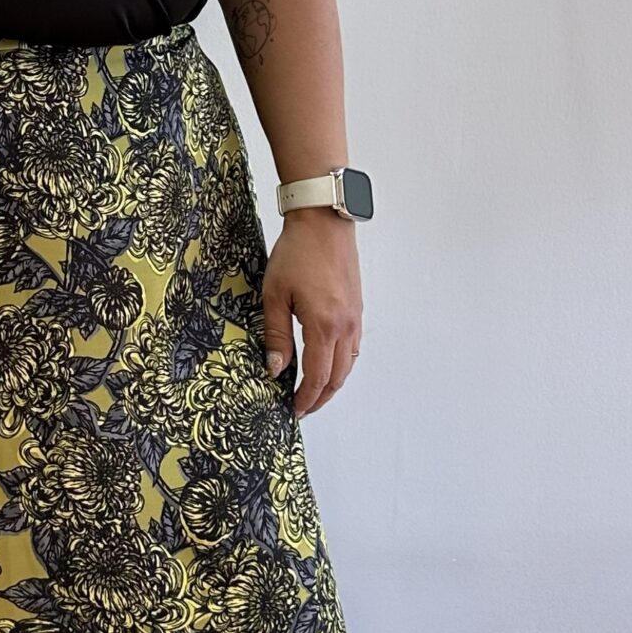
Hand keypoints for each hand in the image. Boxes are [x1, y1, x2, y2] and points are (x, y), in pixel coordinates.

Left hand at [262, 210, 362, 417]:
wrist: (323, 222)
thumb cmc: (296, 253)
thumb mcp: (274, 295)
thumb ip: (275, 335)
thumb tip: (274, 369)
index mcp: (323, 325)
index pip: (317, 376)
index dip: (305, 399)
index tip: (294, 411)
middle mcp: (345, 326)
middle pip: (338, 377)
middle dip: (320, 398)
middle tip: (303, 409)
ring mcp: (355, 317)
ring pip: (349, 364)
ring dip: (332, 383)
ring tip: (312, 391)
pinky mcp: (357, 308)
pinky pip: (353, 347)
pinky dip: (341, 363)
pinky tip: (327, 363)